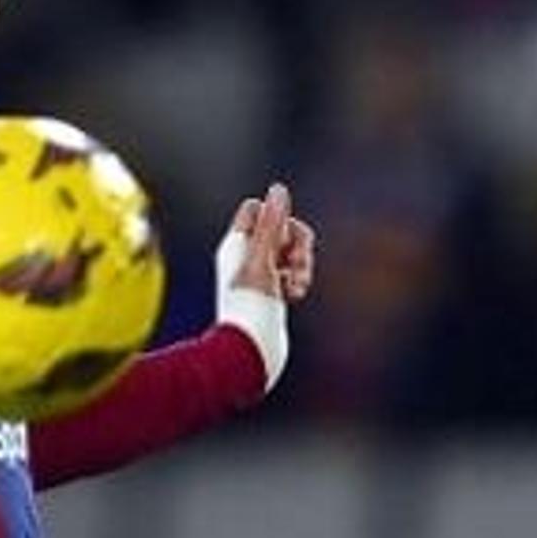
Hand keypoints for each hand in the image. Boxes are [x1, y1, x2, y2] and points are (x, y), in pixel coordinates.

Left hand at [218, 181, 315, 305]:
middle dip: (296, 245)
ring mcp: (260, 275)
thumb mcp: (262, 258)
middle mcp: (244, 256)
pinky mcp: (272, 292)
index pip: (257, 207)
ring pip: (291, 252)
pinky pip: (292, 274)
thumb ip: (271, 224)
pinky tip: (294, 297)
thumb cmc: (250, 304)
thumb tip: (279, 189)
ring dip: (301, 265)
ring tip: (296, 287)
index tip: (278, 238)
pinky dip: (298, 281)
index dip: (276, 217)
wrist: (250, 348)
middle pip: (281, 228)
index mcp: (235, 242)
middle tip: (294, 266)